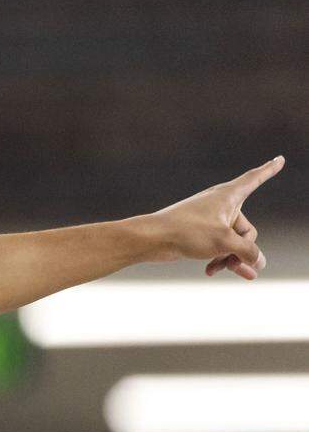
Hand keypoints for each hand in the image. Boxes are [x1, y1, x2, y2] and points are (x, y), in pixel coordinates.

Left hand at [144, 156, 284, 279]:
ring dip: (232, 259)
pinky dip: (218, 260)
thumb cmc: (186, 232)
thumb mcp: (224, 242)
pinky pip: (219, 249)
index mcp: (228, 196)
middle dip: (243, 251)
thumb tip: (257, 263)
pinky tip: (210, 272)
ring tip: (225, 270)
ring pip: (233, 244)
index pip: (254, 179)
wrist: (151, 239)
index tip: (280, 159)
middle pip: (247, 231)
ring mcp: (210, 221)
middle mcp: (221, 205)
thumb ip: (248, 252)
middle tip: (236, 265)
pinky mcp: (200, 235)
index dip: (269, 170)